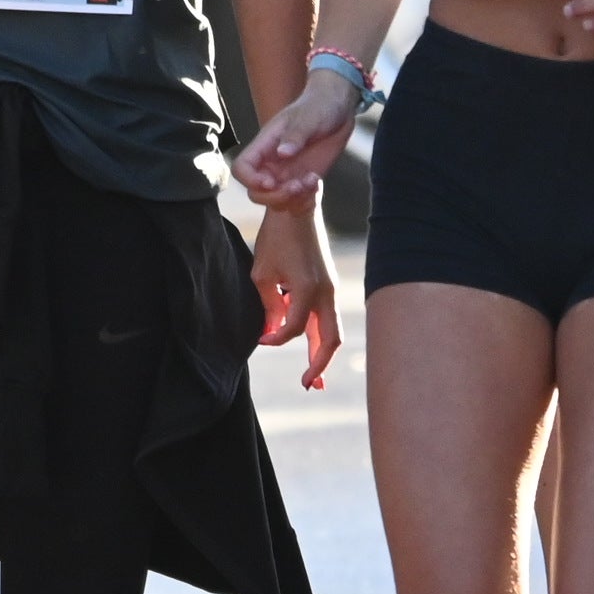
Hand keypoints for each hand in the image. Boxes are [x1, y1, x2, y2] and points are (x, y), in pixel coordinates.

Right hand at [234, 67, 360, 204]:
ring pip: (276, 201)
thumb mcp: (309, 117)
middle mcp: (271, 163)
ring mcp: (287, 174)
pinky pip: (296, 201)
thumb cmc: (318, 105)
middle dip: (275, 197)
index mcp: (264, 145)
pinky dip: (306, 200)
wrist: (338, 107)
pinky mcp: (303, 180)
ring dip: (293, 200)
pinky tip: (317, 182)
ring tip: (312, 181)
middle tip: (297, 186)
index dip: (250, 180)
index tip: (271, 182)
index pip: (241, 168)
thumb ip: (295, 135)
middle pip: (256, 193)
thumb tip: (281, 153)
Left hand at [251, 198, 341, 386]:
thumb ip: (268, 306)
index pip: (291, 329)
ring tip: (314, 377)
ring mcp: (331, 288)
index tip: (261, 339)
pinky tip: (305, 341)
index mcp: (307, 290)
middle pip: (329, 340)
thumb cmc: (276, 237)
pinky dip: (317, 331)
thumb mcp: (262, 273)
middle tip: (308, 386)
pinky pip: (325, 314)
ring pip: (331, 330)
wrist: (298, 207)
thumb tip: (271, 330)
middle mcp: (325, 292)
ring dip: (322, 353)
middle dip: (319, 366)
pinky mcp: (329, 283)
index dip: (274, 339)